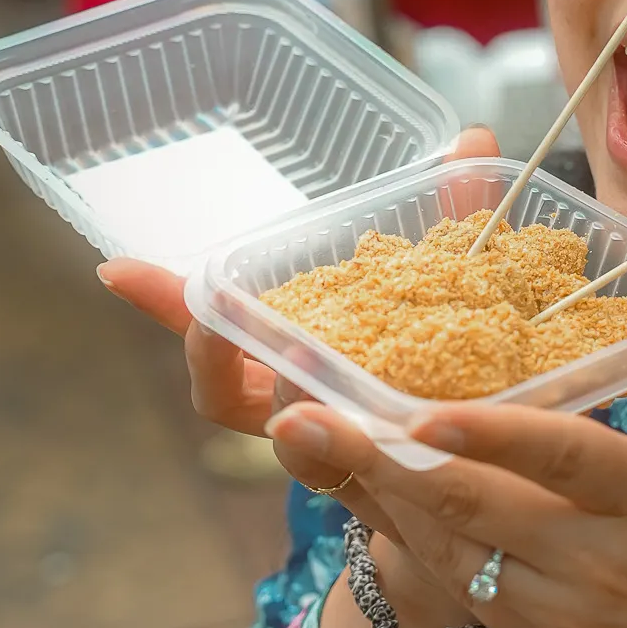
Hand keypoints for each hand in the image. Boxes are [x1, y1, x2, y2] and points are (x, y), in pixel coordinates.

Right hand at [96, 123, 502, 539]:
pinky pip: (366, 480)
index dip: (163, 300)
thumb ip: (462, 219)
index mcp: (297, 357)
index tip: (117, 268)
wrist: (509, 475)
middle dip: (214, 355)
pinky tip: (394, 441)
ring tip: (314, 387)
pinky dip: (373, 457)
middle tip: (217, 322)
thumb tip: (472, 134)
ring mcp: (337, 456)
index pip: (215, 328)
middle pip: (222, 396)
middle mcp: (301, 410)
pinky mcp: (391, 492)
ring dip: (297, 409)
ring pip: (291, 444)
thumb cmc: (464, 370)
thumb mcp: (461, 286)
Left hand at [269, 262, 626, 627]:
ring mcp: (563, 607)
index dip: (498, 437)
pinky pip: (459, 590)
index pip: (571, 459)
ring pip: (452, 554)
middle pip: (481, 508)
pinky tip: (360, 499)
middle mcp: (602, 558)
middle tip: (307, 414)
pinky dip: (406, 542)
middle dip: (387, 462)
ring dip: (376, 499)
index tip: (426, 411)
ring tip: (311, 442)